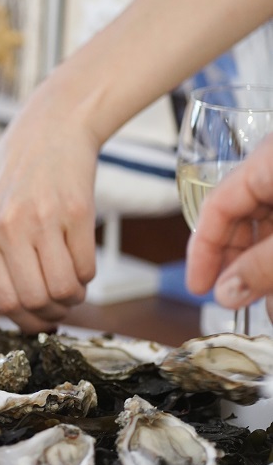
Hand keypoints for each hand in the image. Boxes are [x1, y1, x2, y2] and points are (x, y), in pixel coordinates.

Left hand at [0, 95, 98, 329]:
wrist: (52, 126)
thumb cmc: (19, 173)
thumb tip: (15, 308)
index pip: (4, 300)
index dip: (27, 320)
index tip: (40, 319)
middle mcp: (8, 228)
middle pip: (34, 300)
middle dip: (53, 312)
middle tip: (61, 305)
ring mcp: (43, 220)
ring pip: (64, 289)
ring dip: (74, 297)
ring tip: (74, 284)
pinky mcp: (77, 212)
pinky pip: (87, 268)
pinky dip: (88, 274)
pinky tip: (81, 258)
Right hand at [186, 134, 272, 317]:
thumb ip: (262, 266)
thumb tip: (226, 294)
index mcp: (268, 161)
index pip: (216, 206)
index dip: (202, 250)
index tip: (199, 286)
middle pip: (241, 217)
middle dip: (235, 262)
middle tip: (230, 297)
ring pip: (267, 227)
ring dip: (262, 265)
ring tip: (264, 302)